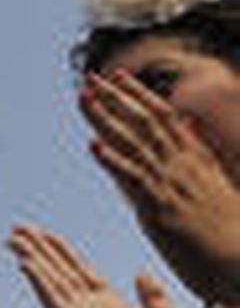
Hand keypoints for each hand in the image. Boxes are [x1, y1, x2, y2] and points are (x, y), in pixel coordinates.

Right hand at [9, 223, 196, 307]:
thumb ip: (154, 298)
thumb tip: (140, 274)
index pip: (81, 275)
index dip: (63, 253)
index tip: (46, 236)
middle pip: (60, 273)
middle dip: (40, 250)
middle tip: (18, 228)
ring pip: (51, 281)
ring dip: (32, 258)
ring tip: (13, 236)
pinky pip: (52, 298)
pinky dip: (38, 279)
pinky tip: (24, 260)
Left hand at [81, 69, 239, 306]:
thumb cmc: (232, 231)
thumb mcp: (217, 181)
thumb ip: (199, 152)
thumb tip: (189, 125)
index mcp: (196, 159)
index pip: (164, 118)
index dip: (139, 95)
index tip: (119, 76)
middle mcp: (183, 166)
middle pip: (144, 122)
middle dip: (116, 98)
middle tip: (90, 78)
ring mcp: (172, 185)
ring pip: (134, 143)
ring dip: (105, 119)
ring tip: (83, 98)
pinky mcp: (161, 210)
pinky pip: (134, 179)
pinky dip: (112, 160)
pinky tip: (92, 145)